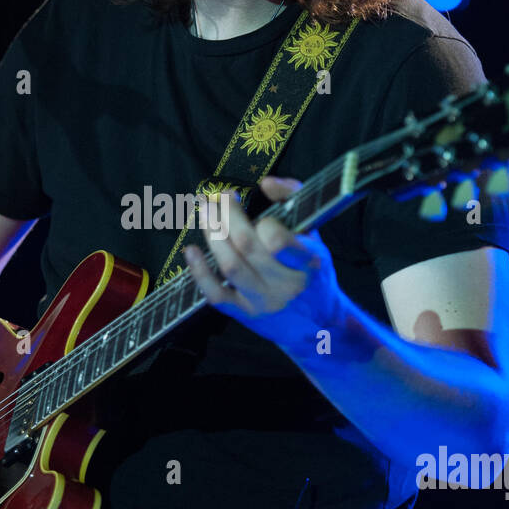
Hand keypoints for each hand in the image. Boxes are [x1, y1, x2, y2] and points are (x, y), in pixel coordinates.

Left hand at [182, 176, 342, 349]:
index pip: (279, 241)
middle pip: (247, 246)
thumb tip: (267, 183)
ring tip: (205, 213)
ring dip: (212, 235)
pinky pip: (216, 294)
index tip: (257, 210)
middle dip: (227, 216)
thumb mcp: (315, 236)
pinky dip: (199, 272)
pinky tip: (191, 251)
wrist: (318, 325)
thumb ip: (295, 201)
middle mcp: (286, 284)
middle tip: (217, 198)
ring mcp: (263, 301)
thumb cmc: (312, 272)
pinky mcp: (244, 314)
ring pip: (230, 266)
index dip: (262, 221)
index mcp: (308, 262)